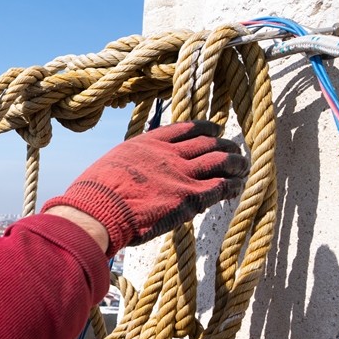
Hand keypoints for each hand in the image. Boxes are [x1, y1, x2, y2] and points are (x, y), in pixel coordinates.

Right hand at [42, 120, 248, 256]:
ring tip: (243, 167)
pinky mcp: (189, 198)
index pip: (186, 128)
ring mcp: (181, 174)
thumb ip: (132, 165)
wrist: (97, 210)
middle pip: (208, 142)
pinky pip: (221, 186)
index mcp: (149, 143)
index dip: (205, 129)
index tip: (214, 131)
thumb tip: (136, 175)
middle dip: (225, 146)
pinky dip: (232, 186)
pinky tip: (237, 188)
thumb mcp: (112, 165)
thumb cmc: (95, 194)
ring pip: (221, 160)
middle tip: (234, 151)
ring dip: (236, 163)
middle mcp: (169, 154)